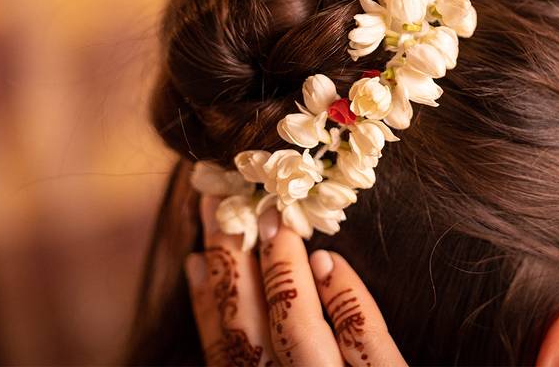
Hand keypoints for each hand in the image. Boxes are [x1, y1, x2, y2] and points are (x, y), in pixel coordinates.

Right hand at [185, 195, 406, 366]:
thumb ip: (274, 354)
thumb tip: (262, 289)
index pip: (225, 350)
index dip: (208, 302)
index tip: (197, 256)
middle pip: (246, 329)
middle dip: (229, 263)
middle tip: (217, 205)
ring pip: (295, 324)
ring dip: (278, 265)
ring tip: (269, 218)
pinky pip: (361, 335)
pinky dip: (343, 294)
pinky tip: (328, 259)